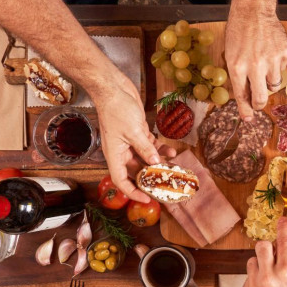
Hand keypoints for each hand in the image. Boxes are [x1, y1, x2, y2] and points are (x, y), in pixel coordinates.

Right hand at [92, 72, 175, 202]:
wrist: (113, 87)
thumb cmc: (116, 108)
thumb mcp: (133, 131)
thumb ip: (145, 148)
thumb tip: (155, 163)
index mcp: (114, 155)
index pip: (121, 181)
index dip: (133, 192)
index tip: (147, 199)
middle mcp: (121, 152)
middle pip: (136, 172)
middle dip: (151, 179)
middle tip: (166, 185)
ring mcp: (130, 143)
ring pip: (146, 160)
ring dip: (159, 164)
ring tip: (173, 168)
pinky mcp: (138, 134)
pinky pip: (151, 147)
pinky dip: (160, 150)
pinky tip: (172, 152)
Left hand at [225, 0, 286, 120]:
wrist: (253, 9)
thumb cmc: (238, 32)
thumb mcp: (230, 55)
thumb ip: (238, 76)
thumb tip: (246, 97)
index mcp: (237, 67)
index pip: (242, 96)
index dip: (246, 110)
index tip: (248, 119)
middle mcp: (255, 65)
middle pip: (261, 98)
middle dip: (260, 104)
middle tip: (259, 103)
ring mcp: (271, 59)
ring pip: (274, 84)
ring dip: (268, 80)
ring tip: (263, 64)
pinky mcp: (284, 52)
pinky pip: (282, 69)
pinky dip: (277, 65)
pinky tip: (270, 51)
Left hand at [242, 217, 286, 286]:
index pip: (283, 241)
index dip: (283, 228)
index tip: (282, 220)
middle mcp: (269, 278)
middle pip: (261, 246)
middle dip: (268, 246)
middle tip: (275, 254)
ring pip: (252, 260)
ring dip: (261, 264)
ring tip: (271, 277)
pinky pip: (248, 277)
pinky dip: (257, 280)